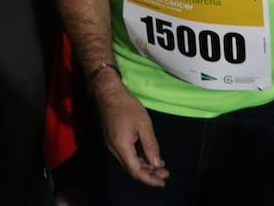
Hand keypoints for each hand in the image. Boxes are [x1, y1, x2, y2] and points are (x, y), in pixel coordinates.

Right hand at [93, 71, 168, 187]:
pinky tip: (147, 156)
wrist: (107, 92)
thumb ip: (151, 146)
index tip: (163, 182)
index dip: (150, 179)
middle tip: (165, 173)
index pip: (136, 171)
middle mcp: (114, 149)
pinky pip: (125, 155)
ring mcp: (111, 144)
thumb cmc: (127, 106)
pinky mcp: (111, 139)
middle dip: (149, 174)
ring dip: (143, 167)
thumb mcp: (144, 125)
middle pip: (131, 169)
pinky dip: (137, 159)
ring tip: (159, 166)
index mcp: (122, 147)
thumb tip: (157, 164)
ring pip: (128, 162)